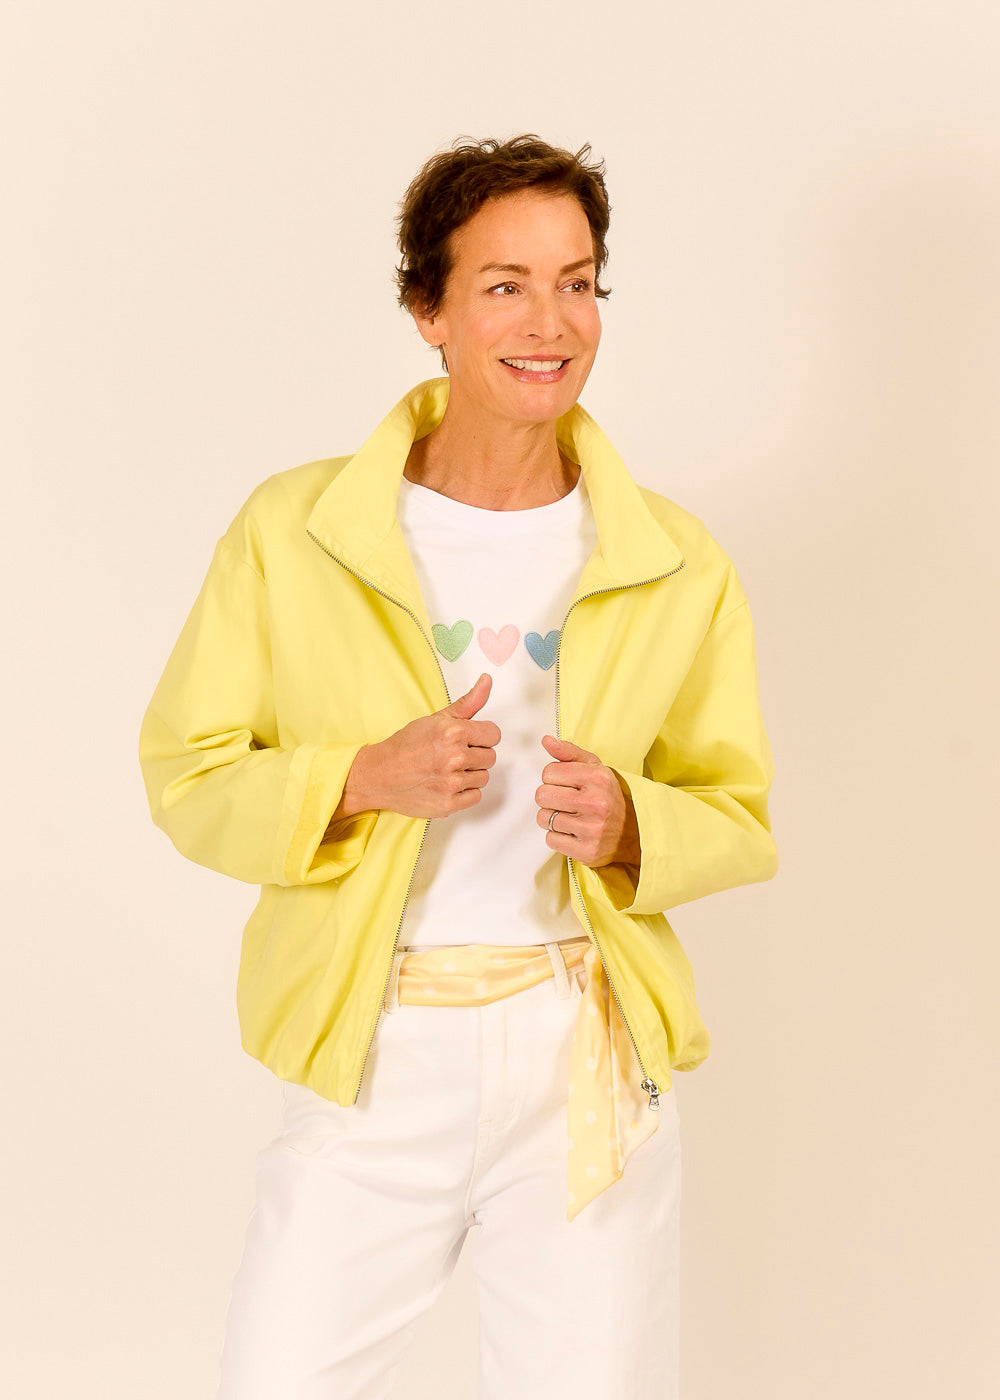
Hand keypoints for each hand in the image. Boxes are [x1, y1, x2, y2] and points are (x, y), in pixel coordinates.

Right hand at [333, 674, 499, 819]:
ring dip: (470, 774)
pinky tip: (448, 784)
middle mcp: (454, 757)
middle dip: (475, 755)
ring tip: (448, 770)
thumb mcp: (436, 718)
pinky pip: (475, 796)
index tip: (468, 739)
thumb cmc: (406, 746)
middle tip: (452, 755)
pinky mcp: (448, 803)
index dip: (481, 736)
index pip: (493, 734)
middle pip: (490, 757)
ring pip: (484, 777)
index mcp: (453, 732)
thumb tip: (487, 680)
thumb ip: (468, 702)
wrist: (379, 775)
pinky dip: (464, 792)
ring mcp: (451, 783)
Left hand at [534, 734, 640, 869]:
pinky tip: (573, 832)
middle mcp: (596, 803)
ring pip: (543, 818)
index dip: (554, 778)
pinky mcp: (586, 850)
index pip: (548, 772)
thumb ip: (569, 753)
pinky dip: (558, 837)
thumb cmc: (609, 796)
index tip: (567, 785)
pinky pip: (550, 839)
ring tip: (571, 817)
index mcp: (598, 777)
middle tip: (566, 802)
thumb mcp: (595, 768)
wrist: (635, 831)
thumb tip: (546, 740)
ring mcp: (591, 829)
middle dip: (550, 798)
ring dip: (552, 818)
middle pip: (542, 795)